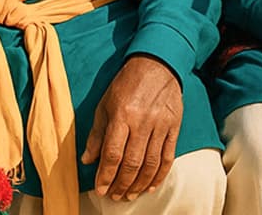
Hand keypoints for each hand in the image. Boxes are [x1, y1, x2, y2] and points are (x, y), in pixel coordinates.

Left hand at [82, 55, 181, 201]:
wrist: (157, 65)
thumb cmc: (127, 83)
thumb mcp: (105, 103)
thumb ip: (97, 133)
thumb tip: (87, 159)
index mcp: (121, 115)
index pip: (112, 153)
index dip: (105, 175)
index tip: (100, 189)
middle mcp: (141, 123)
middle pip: (132, 163)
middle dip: (121, 184)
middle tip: (114, 196)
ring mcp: (160, 126)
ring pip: (150, 165)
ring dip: (139, 185)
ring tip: (129, 195)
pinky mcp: (174, 128)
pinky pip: (167, 158)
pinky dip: (159, 176)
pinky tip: (150, 186)